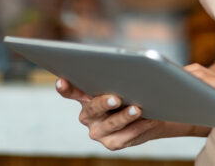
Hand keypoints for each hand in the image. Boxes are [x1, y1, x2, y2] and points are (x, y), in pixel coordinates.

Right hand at [56, 77, 202, 149]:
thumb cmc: (134, 91)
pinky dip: (138, 128)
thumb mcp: (125, 82)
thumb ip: (120, 77)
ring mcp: (98, 131)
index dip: (65, 87)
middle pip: (92, 108)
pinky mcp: (112, 143)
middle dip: (104, 103)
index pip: (71, 91)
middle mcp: (88, 115)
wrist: (151, 113)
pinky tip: (147, 120)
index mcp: (86, 96)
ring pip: (110, 124)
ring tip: (137, 109)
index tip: (62, 81)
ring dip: (124, 117)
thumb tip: (128, 71)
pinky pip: (125, 137)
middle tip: (116, 98)